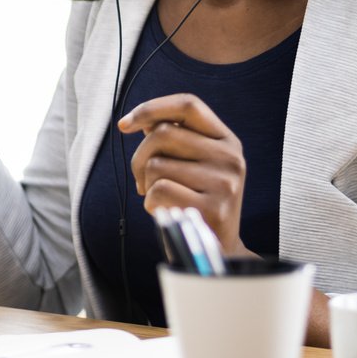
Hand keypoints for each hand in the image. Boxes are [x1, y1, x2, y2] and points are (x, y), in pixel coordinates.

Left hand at [117, 93, 252, 258]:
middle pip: (163, 133)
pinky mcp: (212, 209)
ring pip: (157, 164)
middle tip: (141, 180)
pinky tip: (166, 213)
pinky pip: (159, 190)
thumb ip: (173, 140)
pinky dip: (151, 203)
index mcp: (227, 141)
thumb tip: (140, 119)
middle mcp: (231, 158)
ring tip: (161, 199)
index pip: (188, 105)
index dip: (152, 107)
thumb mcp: (193, 166)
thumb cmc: (195, 203)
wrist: (218, 252)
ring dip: (146, 184)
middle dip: (139, 157)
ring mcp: (224, 184)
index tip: (124, 124)